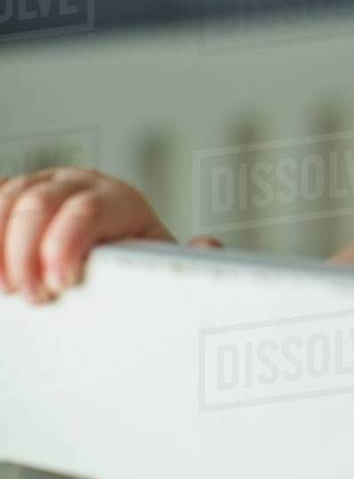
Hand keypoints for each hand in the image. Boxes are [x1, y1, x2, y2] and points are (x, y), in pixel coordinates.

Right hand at [0, 167, 174, 303]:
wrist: (115, 247)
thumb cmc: (135, 258)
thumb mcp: (161, 260)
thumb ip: (188, 257)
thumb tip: (207, 245)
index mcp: (117, 198)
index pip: (87, 211)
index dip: (66, 245)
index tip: (60, 283)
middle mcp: (77, 183)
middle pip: (39, 203)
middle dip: (27, 251)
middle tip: (32, 295)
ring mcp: (40, 185)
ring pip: (7, 199)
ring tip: (7, 289)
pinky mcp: (13, 197)